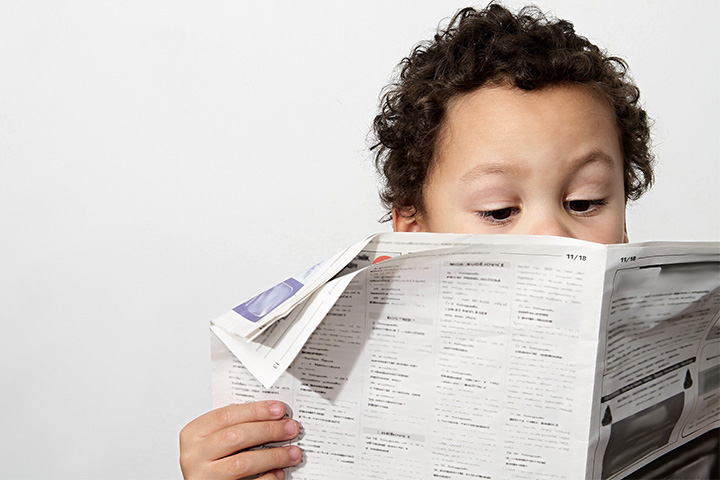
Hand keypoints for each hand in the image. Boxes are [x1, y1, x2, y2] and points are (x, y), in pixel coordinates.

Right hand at [180, 401, 301, 479]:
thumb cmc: (208, 460)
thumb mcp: (213, 438)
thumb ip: (234, 426)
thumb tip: (272, 416)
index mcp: (193, 434)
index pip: (227, 415)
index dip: (256, 411)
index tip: (278, 409)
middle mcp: (194, 456)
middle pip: (236, 437)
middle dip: (268, 430)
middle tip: (290, 428)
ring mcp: (203, 476)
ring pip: (242, 463)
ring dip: (273, 456)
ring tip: (292, 453)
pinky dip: (266, 478)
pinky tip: (279, 473)